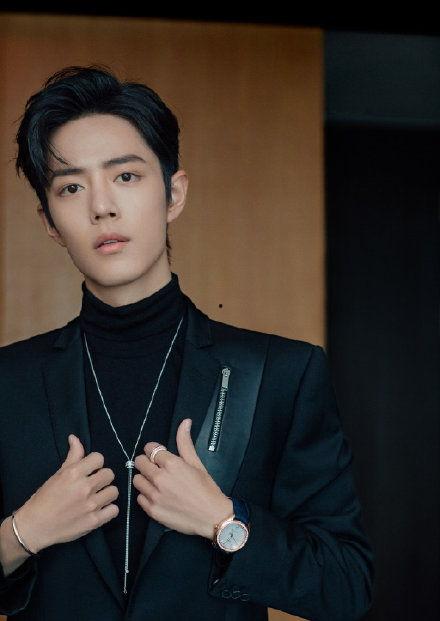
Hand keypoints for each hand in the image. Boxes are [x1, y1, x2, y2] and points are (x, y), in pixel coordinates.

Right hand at [16, 435, 118, 552]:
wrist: (35, 526)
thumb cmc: (44, 498)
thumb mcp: (58, 474)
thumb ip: (72, 456)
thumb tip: (74, 437)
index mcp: (74, 473)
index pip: (99, 458)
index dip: (95, 463)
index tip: (90, 470)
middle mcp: (84, 487)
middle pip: (109, 474)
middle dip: (102, 477)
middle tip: (94, 484)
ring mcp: (90, 505)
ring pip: (114, 491)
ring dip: (106, 493)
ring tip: (97, 497)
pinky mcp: (94, 521)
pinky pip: (114, 510)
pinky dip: (109, 510)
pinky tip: (100, 509)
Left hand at [133, 419, 232, 539]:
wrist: (212, 517)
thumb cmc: (206, 488)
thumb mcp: (196, 463)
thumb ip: (185, 442)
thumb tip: (185, 421)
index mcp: (171, 464)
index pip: (149, 449)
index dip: (154, 451)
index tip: (159, 456)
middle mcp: (159, 478)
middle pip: (139, 462)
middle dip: (146, 463)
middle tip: (157, 469)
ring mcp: (154, 495)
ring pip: (136, 480)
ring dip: (144, 479)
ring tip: (157, 483)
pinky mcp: (151, 510)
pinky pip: (139, 498)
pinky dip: (146, 495)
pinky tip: (158, 496)